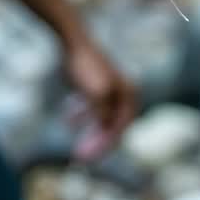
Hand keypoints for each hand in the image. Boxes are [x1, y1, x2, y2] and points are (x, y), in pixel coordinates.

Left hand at [63, 40, 136, 160]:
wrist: (72, 41)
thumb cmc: (85, 66)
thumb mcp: (96, 93)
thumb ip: (103, 114)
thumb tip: (108, 131)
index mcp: (130, 96)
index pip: (119, 130)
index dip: (102, 147)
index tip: (85, 158)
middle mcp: (125, 94)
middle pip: (112, 127)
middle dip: (96, 142)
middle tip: (79, 157)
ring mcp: (111, 91)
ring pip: (102, 119)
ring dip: (90, 131)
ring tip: (76, 141)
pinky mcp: (96, 87)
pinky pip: (92, 109)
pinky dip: (83, 116)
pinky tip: (69, 119)